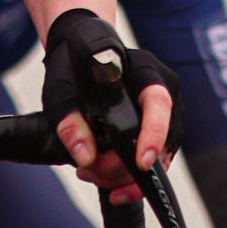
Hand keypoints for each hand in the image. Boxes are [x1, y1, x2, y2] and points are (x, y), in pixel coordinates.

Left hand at [41, 9, 182, 202]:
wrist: (79, 52)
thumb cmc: (73, 66)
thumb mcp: (61, 91)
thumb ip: (70, 123)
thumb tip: (85, 158)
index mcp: (143, 69)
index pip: (158, 102)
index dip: (153, 134)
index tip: (141, 163)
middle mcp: (163, 88)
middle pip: (161, 140)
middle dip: (126, 169)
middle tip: (90, 172)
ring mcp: (165, 111)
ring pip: (159, 156)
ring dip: (125, 175)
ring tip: (89, 172)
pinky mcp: (158, 129)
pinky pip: (153, 159)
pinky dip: (129, 173)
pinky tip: (102, 173)